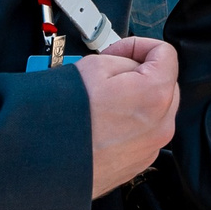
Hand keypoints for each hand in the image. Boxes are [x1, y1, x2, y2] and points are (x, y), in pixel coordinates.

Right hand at [77, 36, 177, 195]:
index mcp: (155, 96)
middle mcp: (161, 126)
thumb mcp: (94, 66)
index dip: (138, 46)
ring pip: (155, 111)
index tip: (120, 52)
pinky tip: (102, 123)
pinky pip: (144, 134)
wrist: (45, 160)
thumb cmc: (65, 118)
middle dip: (139, 74)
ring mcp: (150, 148)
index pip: (166, 54)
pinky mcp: (139, 163)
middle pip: (164, 83)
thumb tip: (132, 64)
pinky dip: (129, 125)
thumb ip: (125, 59)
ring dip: (135, 100)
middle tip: (109, 76)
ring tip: (102, 102)